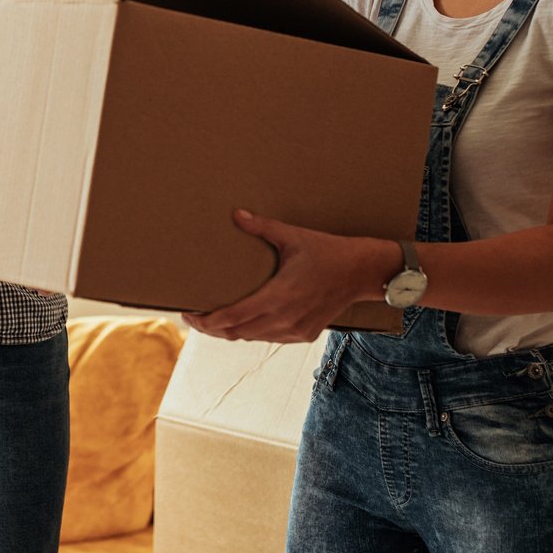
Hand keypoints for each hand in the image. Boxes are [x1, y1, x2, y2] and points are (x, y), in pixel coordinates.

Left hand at [183, 210, 400, 344]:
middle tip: (193, 317)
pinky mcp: (304, 334)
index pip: (233, 318)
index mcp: (279, 296)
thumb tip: (237, 214)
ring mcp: (295, 330)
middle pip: (236, 333)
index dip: (207, 321)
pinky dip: (251, 332)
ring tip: (211, 320)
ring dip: (230, 332)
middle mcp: (285, 319)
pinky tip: (241, 322)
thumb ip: (263, 228)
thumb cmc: (328, 252)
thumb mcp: (294, 237)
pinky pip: (269, 338)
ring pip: (251, 338)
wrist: (363, 273)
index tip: (189, 314)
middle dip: (211, 328)